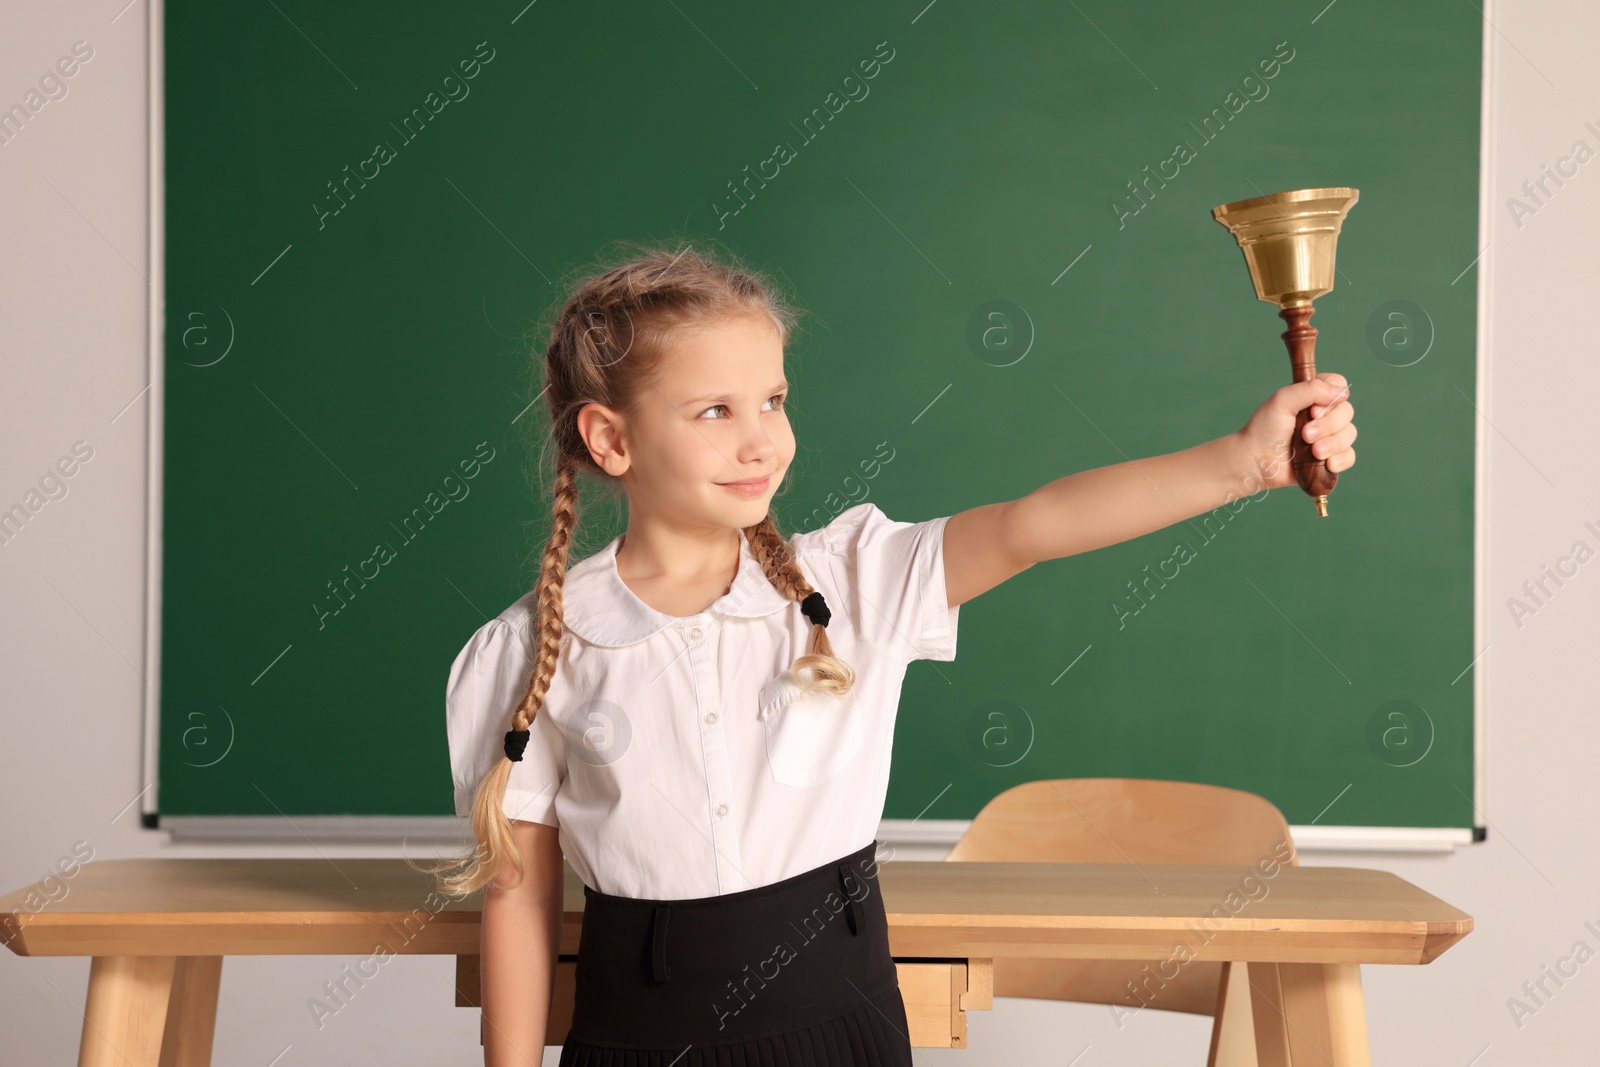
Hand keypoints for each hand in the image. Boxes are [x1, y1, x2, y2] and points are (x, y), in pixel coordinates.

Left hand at [1235, 372, 1356, 490]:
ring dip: (1332, 444)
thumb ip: (1310, 390)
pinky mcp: (1329, 457)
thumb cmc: (1265, 429)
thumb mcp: (1282, 401)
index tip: (1312, 411)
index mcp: (1313, 396)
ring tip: (1314, 452)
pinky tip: (1327, 463)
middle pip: (1347, 411)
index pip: (1338, 385)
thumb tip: (1341, 392)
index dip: (1331, 398)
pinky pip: (1349, 456)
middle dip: (1328, 425)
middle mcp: (1324, 414)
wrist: (1256, 461)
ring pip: (1349, 434)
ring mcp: (1328, 436)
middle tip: (1305, 434)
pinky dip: (1341, 460)